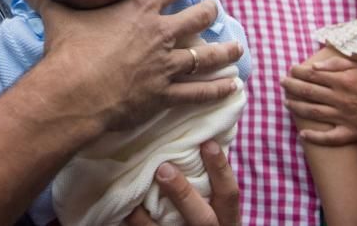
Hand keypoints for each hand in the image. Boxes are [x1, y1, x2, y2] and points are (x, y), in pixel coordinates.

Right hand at [24, 0, 242, 133]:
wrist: (73, 93)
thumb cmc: (67, 51)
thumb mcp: (56, 15)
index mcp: (139, 8)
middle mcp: (160, 33)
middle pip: (199, 15)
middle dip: (209, 11)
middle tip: (213, 10)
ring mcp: (166, 65)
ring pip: (209, 54)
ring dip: (226, 50)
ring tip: (237, 47)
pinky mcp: (166, 94)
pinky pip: (201, 92)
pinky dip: (219, 90)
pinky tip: (232, 87)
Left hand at [124, 141, 240, 225]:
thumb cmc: (204, 212)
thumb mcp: (214, 202)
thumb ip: (207, 180)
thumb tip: (194, 138)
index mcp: (225, 216)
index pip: (229, 193)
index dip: (220, 168)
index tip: (207, 142)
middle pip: (203, 216)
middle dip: (183, 193)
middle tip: (164, 168)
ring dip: (154, 211)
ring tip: (139, 189)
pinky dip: (139, 222)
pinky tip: (128, 207)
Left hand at [281, 54, 356, 144]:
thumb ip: (337, 64)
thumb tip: (314, 66)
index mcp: (343, 81)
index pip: (312, 75)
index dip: (297, 72)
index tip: (290, 70)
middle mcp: (341, 99)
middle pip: (308, 92)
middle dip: (291, 87)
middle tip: (282, 83)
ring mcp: (345, 117)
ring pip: (313, 113)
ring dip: (296, 108)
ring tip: (286, 103)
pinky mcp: (351, 133)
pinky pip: (329, 138)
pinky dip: (315, 137)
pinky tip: (302, 135)